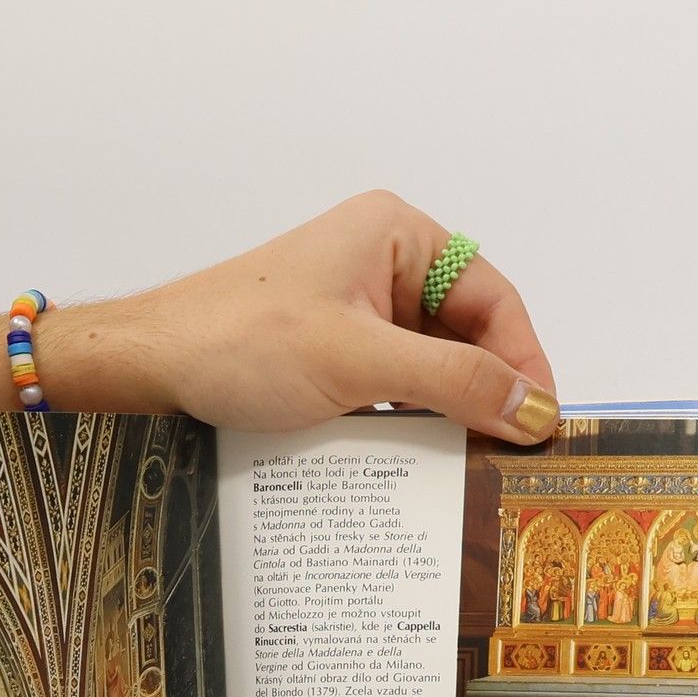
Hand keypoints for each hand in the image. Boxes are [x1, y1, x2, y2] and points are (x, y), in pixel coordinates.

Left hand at [30, 191, 558, 442]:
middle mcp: (383, 262)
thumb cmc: (241, 343)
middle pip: (467, 332)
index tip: (544, 419)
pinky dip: (412, 418)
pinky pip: (394, 383)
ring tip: (476, 461)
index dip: (525, 360)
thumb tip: (534, 407)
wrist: (153, 364)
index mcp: (398, 235)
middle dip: (491, 389)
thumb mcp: (362, 364)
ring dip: (451, 410)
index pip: (492, 297)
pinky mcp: (332, 348)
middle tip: (516, 452)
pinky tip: (422, 456)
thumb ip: (455, 383)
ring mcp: (356, 306)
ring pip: (431, 363)